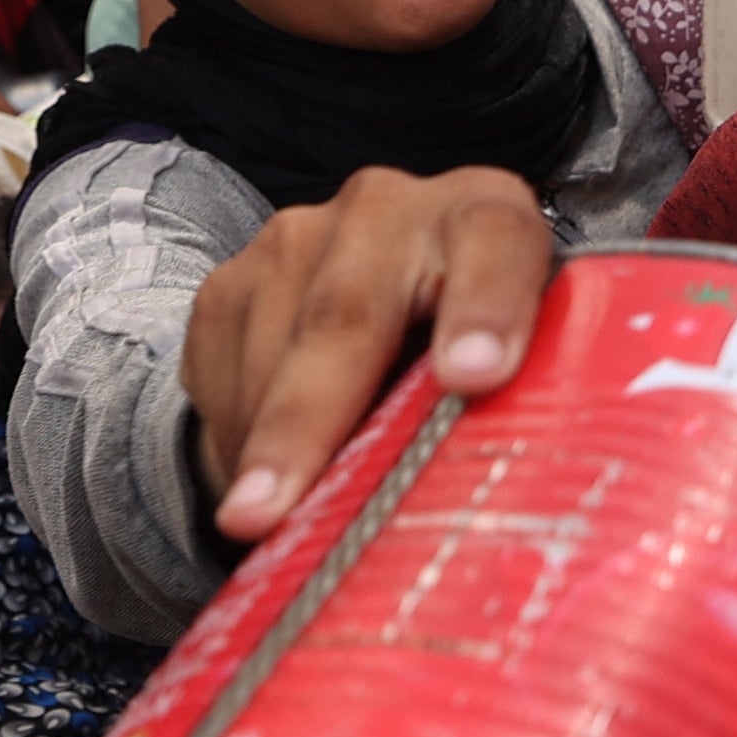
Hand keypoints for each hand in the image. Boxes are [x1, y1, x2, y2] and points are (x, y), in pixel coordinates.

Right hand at [180, 164, 555, 542]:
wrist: (391, 302)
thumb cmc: (477, 352)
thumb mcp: (517, 367)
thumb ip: (516, 402)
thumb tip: (489, 504)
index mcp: (487, 217)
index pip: (495, 245)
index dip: (486, 308)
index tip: (474, 378)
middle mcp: (388, 209)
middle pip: (346, 316)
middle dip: (309, 423)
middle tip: (276, 511)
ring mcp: (297, 238)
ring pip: (270, 354)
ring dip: (263, 453)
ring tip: (265, 527)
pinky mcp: (230, 282)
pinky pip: (218, 374)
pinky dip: (235, 445)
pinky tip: (255, 484)